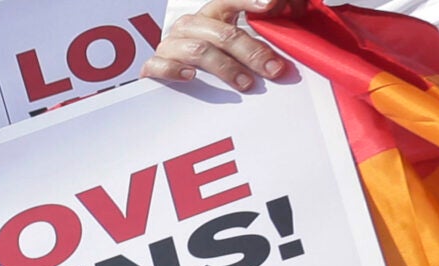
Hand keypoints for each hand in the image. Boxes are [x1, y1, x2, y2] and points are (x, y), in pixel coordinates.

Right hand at [142, 0, 294, 90]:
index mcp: (212, 13)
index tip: (271, 5)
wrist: (173, 76)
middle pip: (223, 34)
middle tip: (273, 69)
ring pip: (199, 51)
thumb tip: (284, 56)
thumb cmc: (211, 61)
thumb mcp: (236, 45)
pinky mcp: (153, 65)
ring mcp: (170, 45)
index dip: (249, 1)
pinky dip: (176, 70)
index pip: (231, 0)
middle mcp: (190, 25)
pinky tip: (192, 76)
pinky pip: (160, 65)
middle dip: (252, 52)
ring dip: (226, 68)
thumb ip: (259, 43)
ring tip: (246, 84)